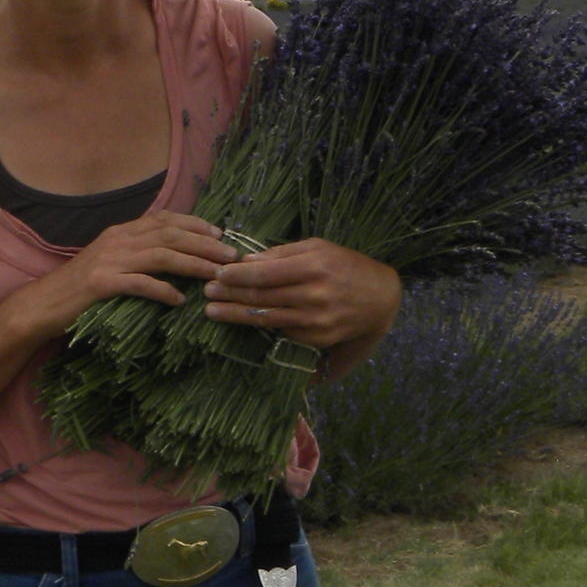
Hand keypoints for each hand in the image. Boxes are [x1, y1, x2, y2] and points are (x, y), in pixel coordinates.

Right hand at [13, 211, 239, 340]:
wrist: (43, 304)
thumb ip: (136, 255)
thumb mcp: (110, 263)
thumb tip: (173, 257)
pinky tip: (179, 300)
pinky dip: (163, 290)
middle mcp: (117, 240)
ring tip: (215, 276)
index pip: (164, 219)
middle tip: (229, 256)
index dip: (194, 224)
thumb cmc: (79, 289)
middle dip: (204, 244)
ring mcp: (109, 260)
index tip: (218, 234)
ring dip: (193, 264)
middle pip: (169, 234)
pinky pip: (140, 283)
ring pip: (161, 255)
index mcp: (120, 232)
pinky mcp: (102, 283)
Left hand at [202, 238, 400, 353]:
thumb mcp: (318, 248)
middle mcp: (314, 295)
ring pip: (266, 318)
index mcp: (313, 267)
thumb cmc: (346, 266)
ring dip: (235, 315)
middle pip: (261, 297)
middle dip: (229, 295)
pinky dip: (261, 325)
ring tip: (213, 311)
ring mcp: (315, 321)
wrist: (380, 298)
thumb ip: (282, 254)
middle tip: (206, 293)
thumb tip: (248, 261)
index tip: (217, 274)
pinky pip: (281, 331)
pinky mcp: (316, 339)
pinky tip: (243, 319)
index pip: (264, 273)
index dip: (236, 275)